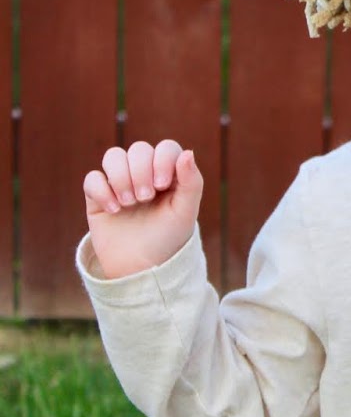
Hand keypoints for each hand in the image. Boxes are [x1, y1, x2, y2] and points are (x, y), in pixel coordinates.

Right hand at [83, 139, 203, 279]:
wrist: (141, 268)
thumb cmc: (167, 239)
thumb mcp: (185, 213)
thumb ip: (191, 183)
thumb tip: (188, 152)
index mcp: (169, 175)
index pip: (165, 148)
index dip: (161, 160)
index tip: (162, 185)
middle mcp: (144, 174)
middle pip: (138, 149)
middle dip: (140, 171)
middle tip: (145, 198)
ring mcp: (119, 183)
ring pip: (113, 156)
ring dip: (121, 177)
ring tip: (129, 203)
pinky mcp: (98, 196)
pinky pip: (92, 178)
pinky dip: (102, 190)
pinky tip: (114, 210)